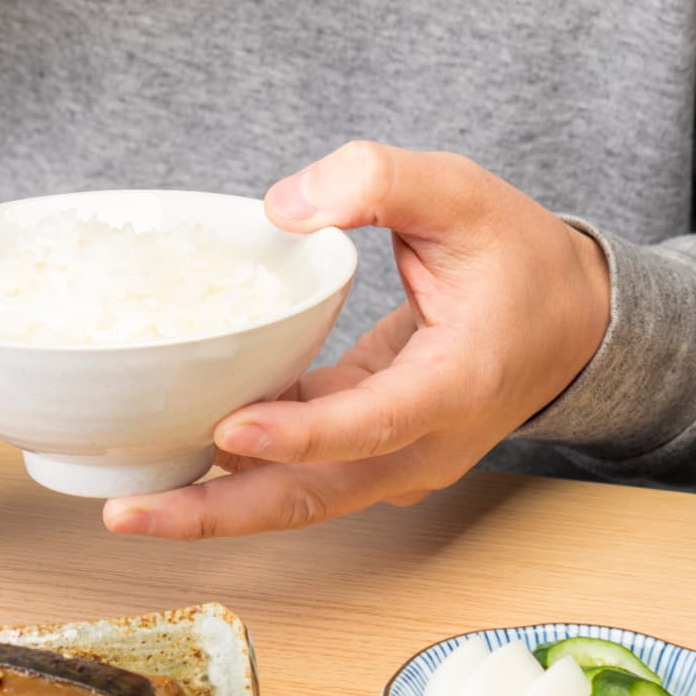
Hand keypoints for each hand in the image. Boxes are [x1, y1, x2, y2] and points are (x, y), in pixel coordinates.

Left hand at [103, 142, 611, 539]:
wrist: (571, 322)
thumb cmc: (519, 259)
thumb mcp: (464, 193)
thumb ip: (381, 180)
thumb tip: (284, 205)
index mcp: (456, 384)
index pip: (374, 423)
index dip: (303, 433)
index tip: (230, 430)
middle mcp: (422, 444)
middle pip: (314, 496)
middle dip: (218, 513)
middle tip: (129, 515)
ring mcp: (391, 461)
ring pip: (295, 500)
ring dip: (210, 510)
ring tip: (125, 511)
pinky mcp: (360, 455)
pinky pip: (291, 474)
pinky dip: (228, 477)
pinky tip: (161, 465)